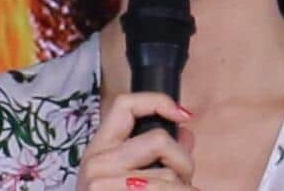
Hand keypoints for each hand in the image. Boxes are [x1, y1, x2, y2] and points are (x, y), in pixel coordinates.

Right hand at [76, 92, 198, 189]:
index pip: (124, 105)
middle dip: (183, 160)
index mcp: (97, 150)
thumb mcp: (122, 177)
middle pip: (158, 140)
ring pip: (169, 175)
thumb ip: (155, 153)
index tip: (183, 115)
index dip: (157, 101)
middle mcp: (96, 165)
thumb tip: (187, 134)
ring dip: (185, 188)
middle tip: (185, 178)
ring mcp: (104, 187)